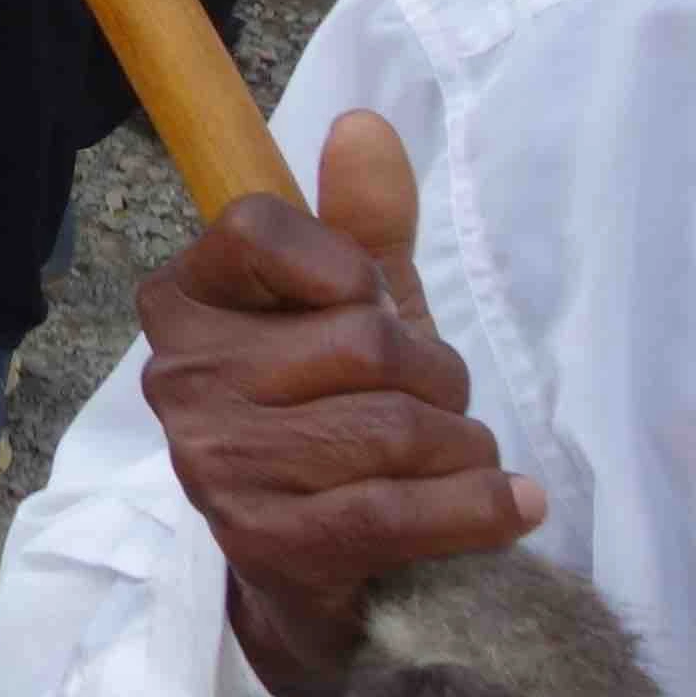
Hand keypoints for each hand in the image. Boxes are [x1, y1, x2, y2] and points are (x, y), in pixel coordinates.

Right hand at [138, 110, 545, 696]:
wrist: (318, 572)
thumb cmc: (334, 416)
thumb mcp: (351, 312)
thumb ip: (362, 223)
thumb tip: (364, 125)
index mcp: (183, 302)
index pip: (258, 226)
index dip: (346, 263)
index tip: (369, 302)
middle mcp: (181, 377)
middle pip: (360, 338)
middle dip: (437, 374)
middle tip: (441, 403)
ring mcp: (216, 463)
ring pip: (393, 427)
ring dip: (462, 447)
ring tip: (462, 459)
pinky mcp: (266, 542)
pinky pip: (398, 508)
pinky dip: (479, 507)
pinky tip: (514, 505)